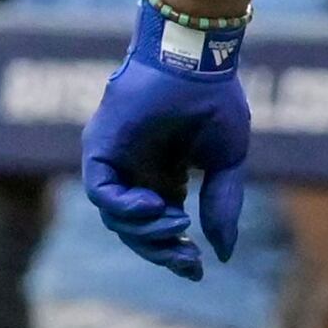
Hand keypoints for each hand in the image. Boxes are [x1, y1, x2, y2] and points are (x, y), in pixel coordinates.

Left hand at [80, 5, 251, 279]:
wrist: (197, 60)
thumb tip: (221, 254)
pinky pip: (100, 191)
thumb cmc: (215, 100)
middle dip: (161, 249)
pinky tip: (155, 206)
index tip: (197, 267)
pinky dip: (125, 207)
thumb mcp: (227, 162)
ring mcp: (115, 160)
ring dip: (145, 230)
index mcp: (163, 174)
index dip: (175, 251)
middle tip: (188, 258)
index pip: (159, 226)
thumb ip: (222, 205)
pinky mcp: (100, 148)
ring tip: (176, 224)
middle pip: (135, 230)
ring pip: (115, 217)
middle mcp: (135, 171)